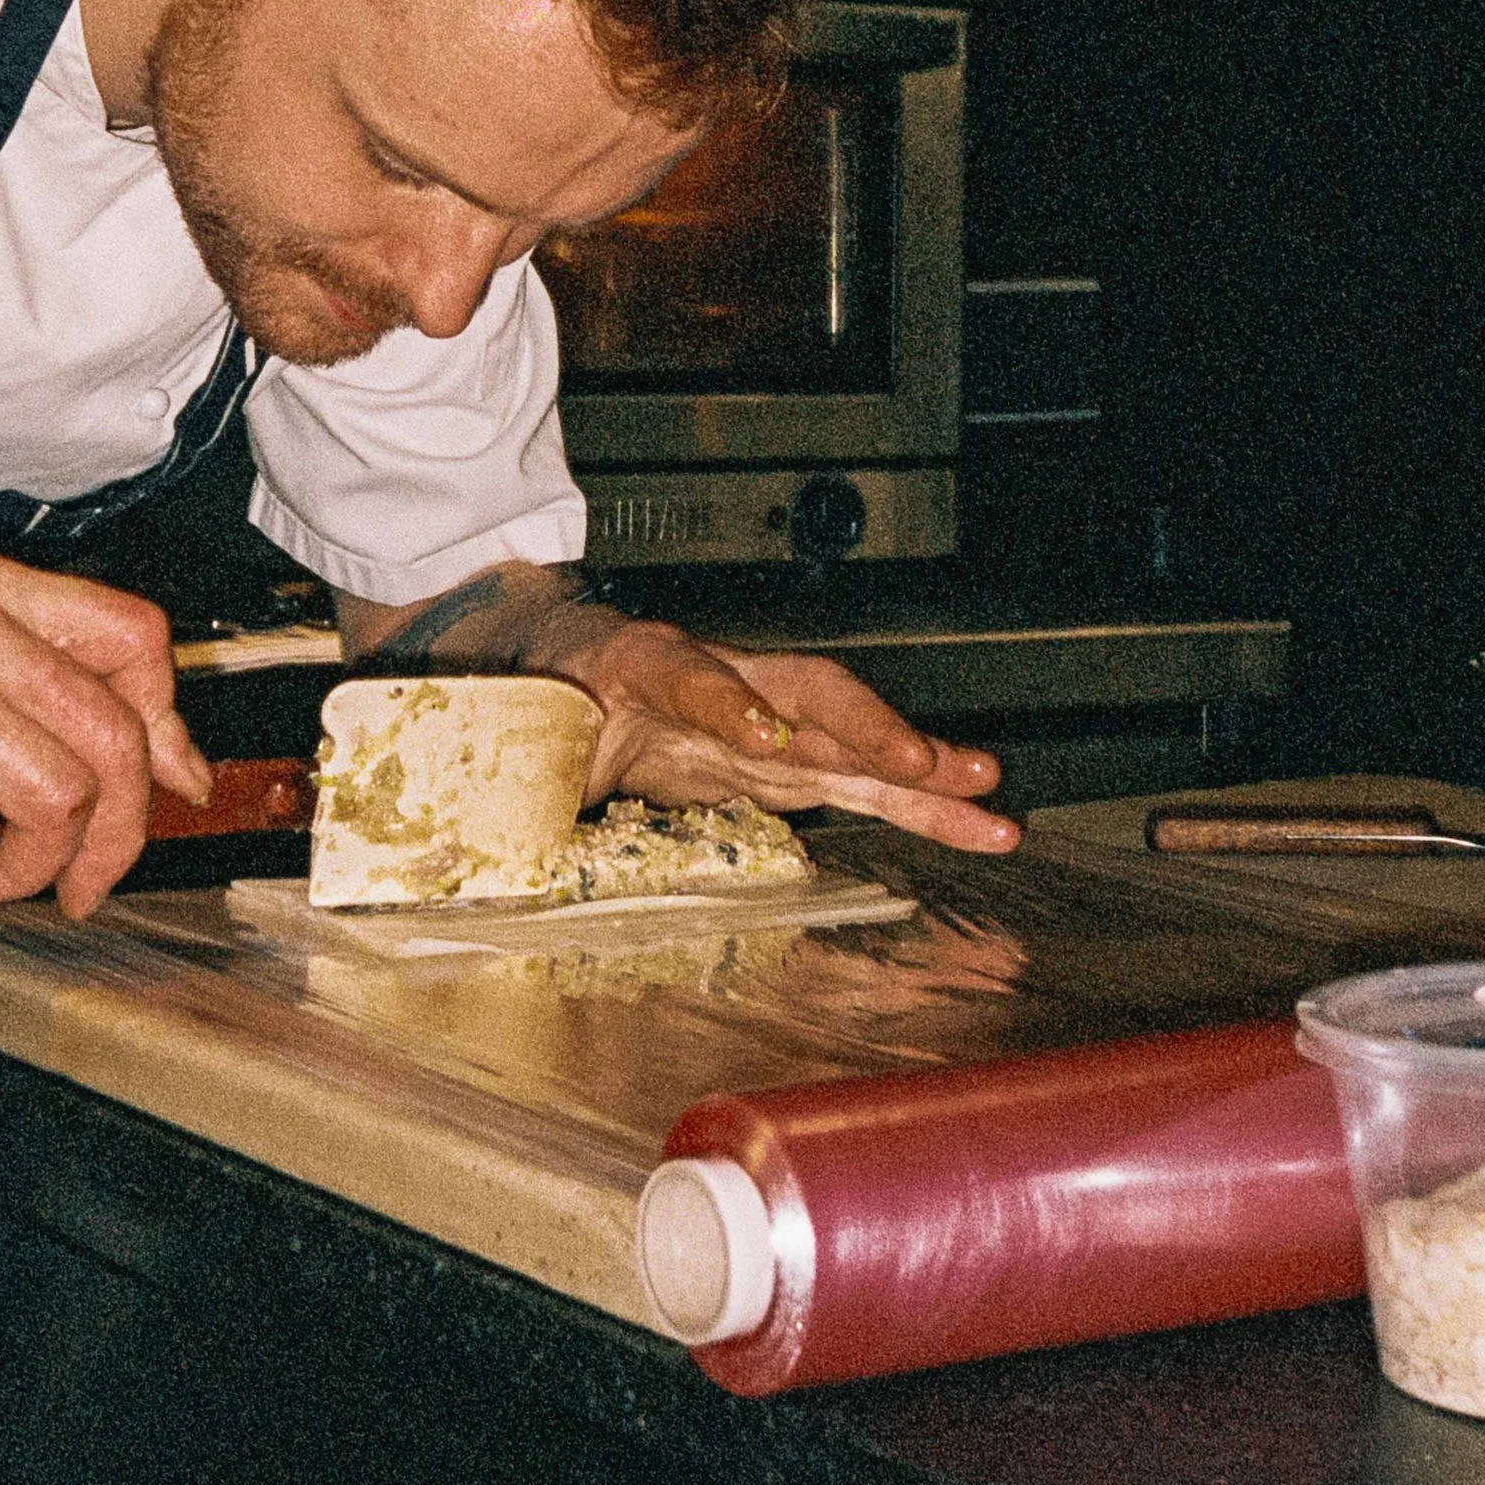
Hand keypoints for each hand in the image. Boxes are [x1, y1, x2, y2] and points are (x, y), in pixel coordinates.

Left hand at [561, 620, 1017, 853]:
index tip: (761, 739)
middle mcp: (723, 680)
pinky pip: (857, 776)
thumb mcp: (518, 728)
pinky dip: (917, 800)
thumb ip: (523, 766)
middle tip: (921, 762)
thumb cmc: (545, 696)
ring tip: (988, 796)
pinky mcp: (786, 756)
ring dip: (920, 768)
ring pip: (849, 735)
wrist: (563, 658)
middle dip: (863, 729)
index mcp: (642, 665)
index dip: (730, 707)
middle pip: (803, 694)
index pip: (693, 679)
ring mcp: (763, 715)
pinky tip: (974, 819)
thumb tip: (496, 826)